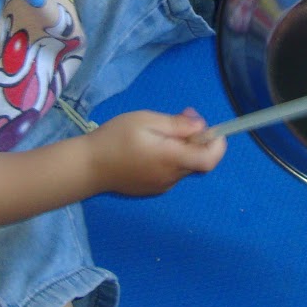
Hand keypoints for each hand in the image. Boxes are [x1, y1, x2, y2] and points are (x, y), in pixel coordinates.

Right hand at [87, 109, 225, 195]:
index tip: (212, 129)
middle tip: (181, 118)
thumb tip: (201, 125)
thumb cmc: (114, 139)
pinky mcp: (151, 189)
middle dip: (197, 140)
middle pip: (198, 160)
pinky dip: (170, 159)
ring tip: (160, 131)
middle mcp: (171, 177)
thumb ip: (177, 124)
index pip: (210, 159)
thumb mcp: (145, 120)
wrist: (87, 167)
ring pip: (183, 166)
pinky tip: (150, 148)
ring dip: (182, 148)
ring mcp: (161, 186)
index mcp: (172, 159)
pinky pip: (170, 173)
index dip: (218, 145)